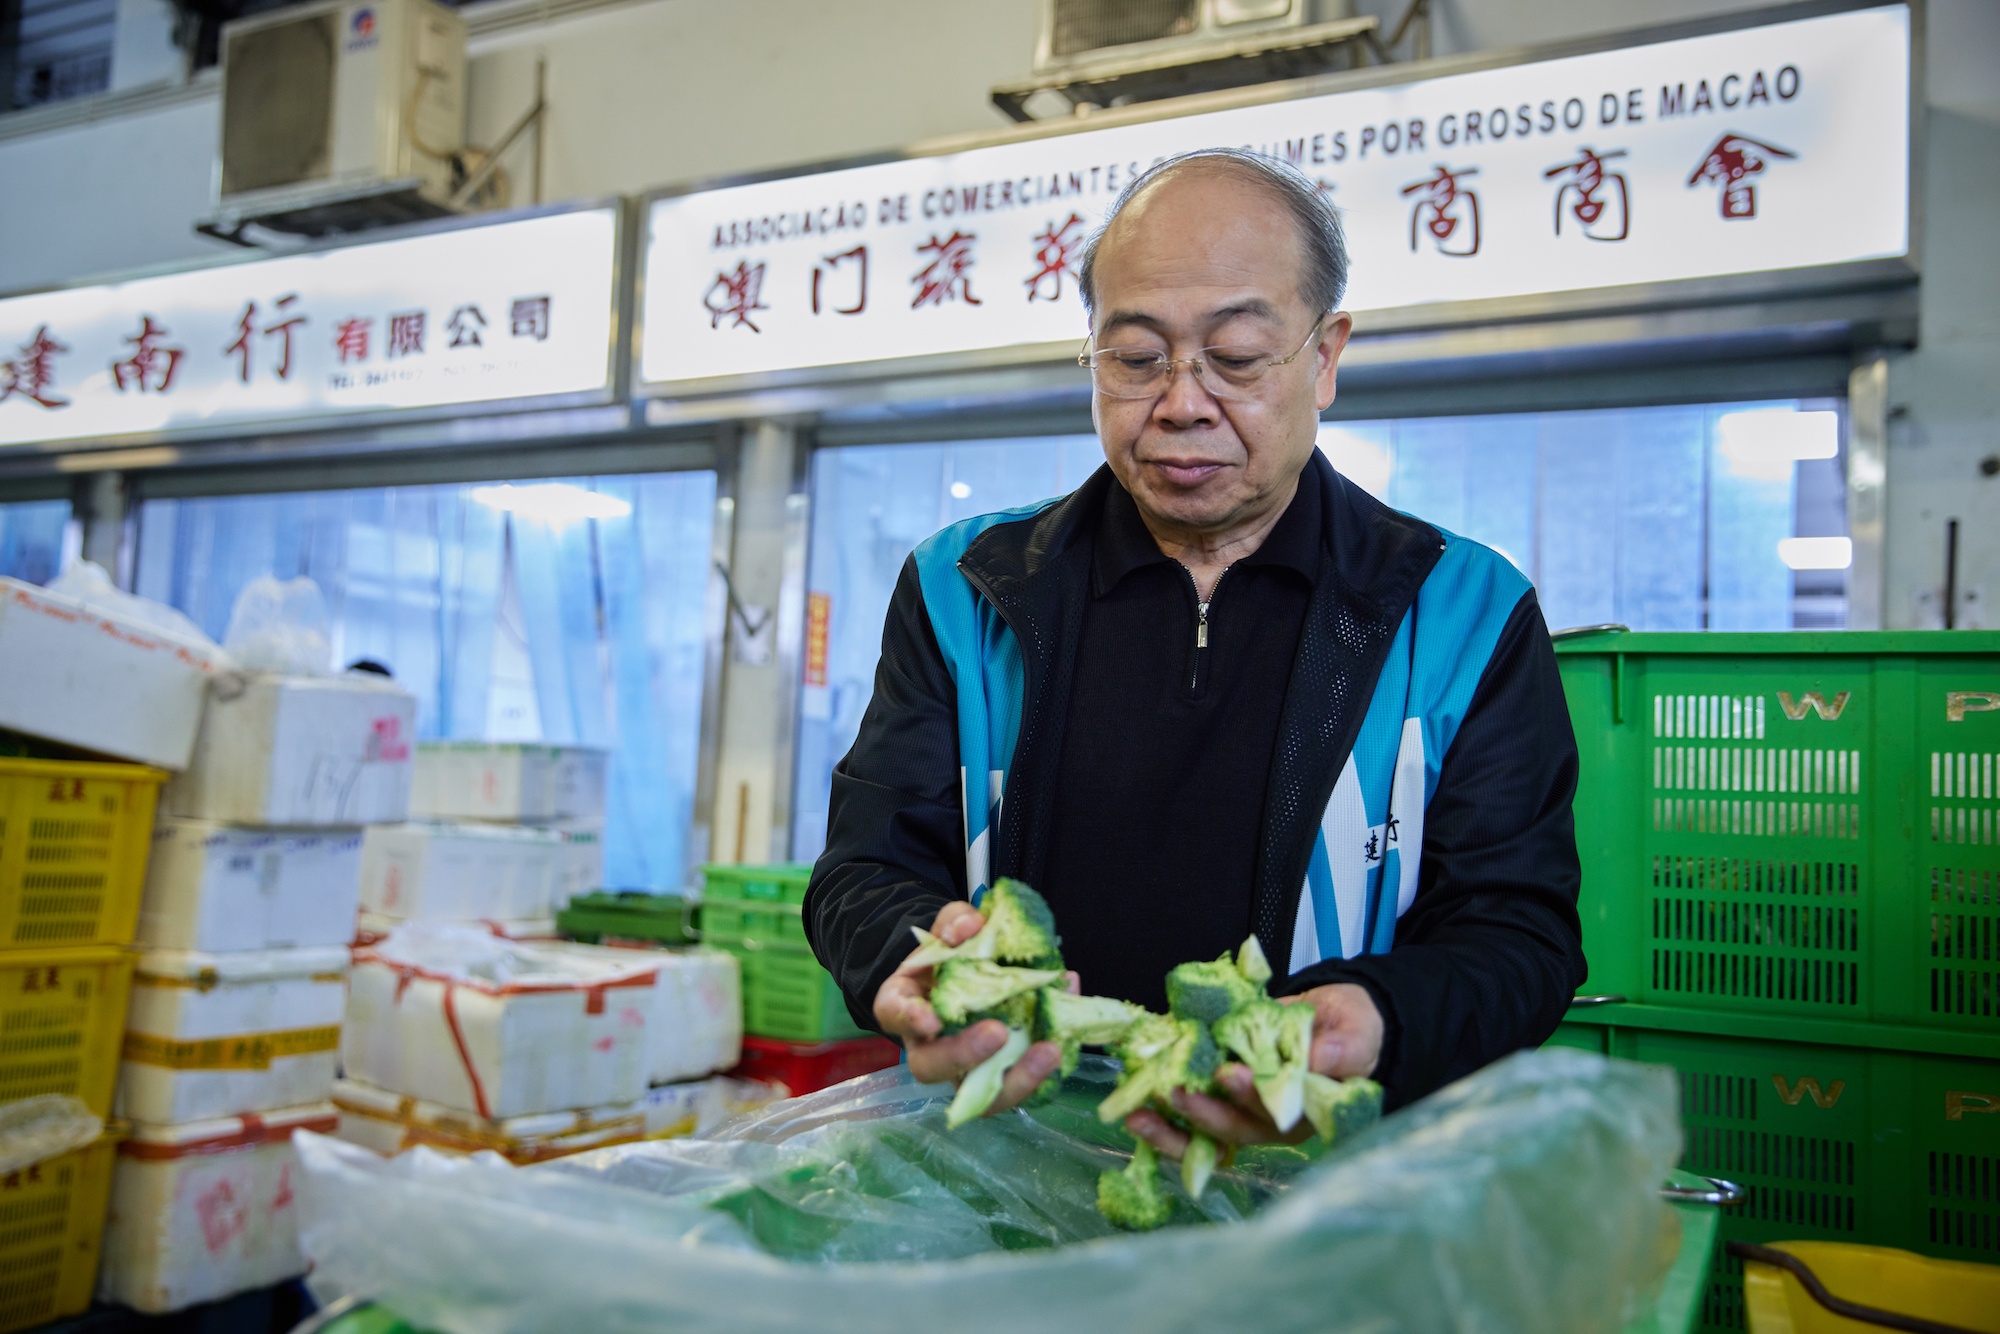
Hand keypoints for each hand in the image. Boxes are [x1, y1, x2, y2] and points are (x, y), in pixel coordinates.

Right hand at [871, 902, 1077, 1117]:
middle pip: (931, 1066)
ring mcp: (962, 1069)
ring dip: (1015, 1079)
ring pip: (977, 1094)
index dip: (908, 1018)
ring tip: (1049, 1051)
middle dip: (964, 1054)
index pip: (894, 1014)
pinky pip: (1016, 1085)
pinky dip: (1044, 1068)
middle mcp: (927, 1045)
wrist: (970, 976)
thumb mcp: (951, 928)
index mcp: (905, 1004)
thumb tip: (971, 926)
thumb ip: (956, 922)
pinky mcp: (997, 1078)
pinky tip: (1066, 1036)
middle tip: (999, 1033)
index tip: (929, 1019)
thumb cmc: (952, 955)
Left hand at [1126, 983, 1382, 1158]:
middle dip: (1203, 1113)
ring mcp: (1243, 1113)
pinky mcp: (1221, 1099)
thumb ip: (1337, 1051)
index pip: (1275, 1112)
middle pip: (1235, 1129)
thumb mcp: (1354, 1035)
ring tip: (1137, 1116)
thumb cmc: (1351, 1032)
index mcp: (1305, 1110)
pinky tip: (1134, 1106)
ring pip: (1206, 1135)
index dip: (1250, 1097)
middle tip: (1175, 1091)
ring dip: (1170, 1129)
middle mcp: (1270, 1120)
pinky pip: (1189, 1119)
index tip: (1229, 1074)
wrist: (1337, 1017)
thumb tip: (1315, 1060)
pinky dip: (1161, 1116)